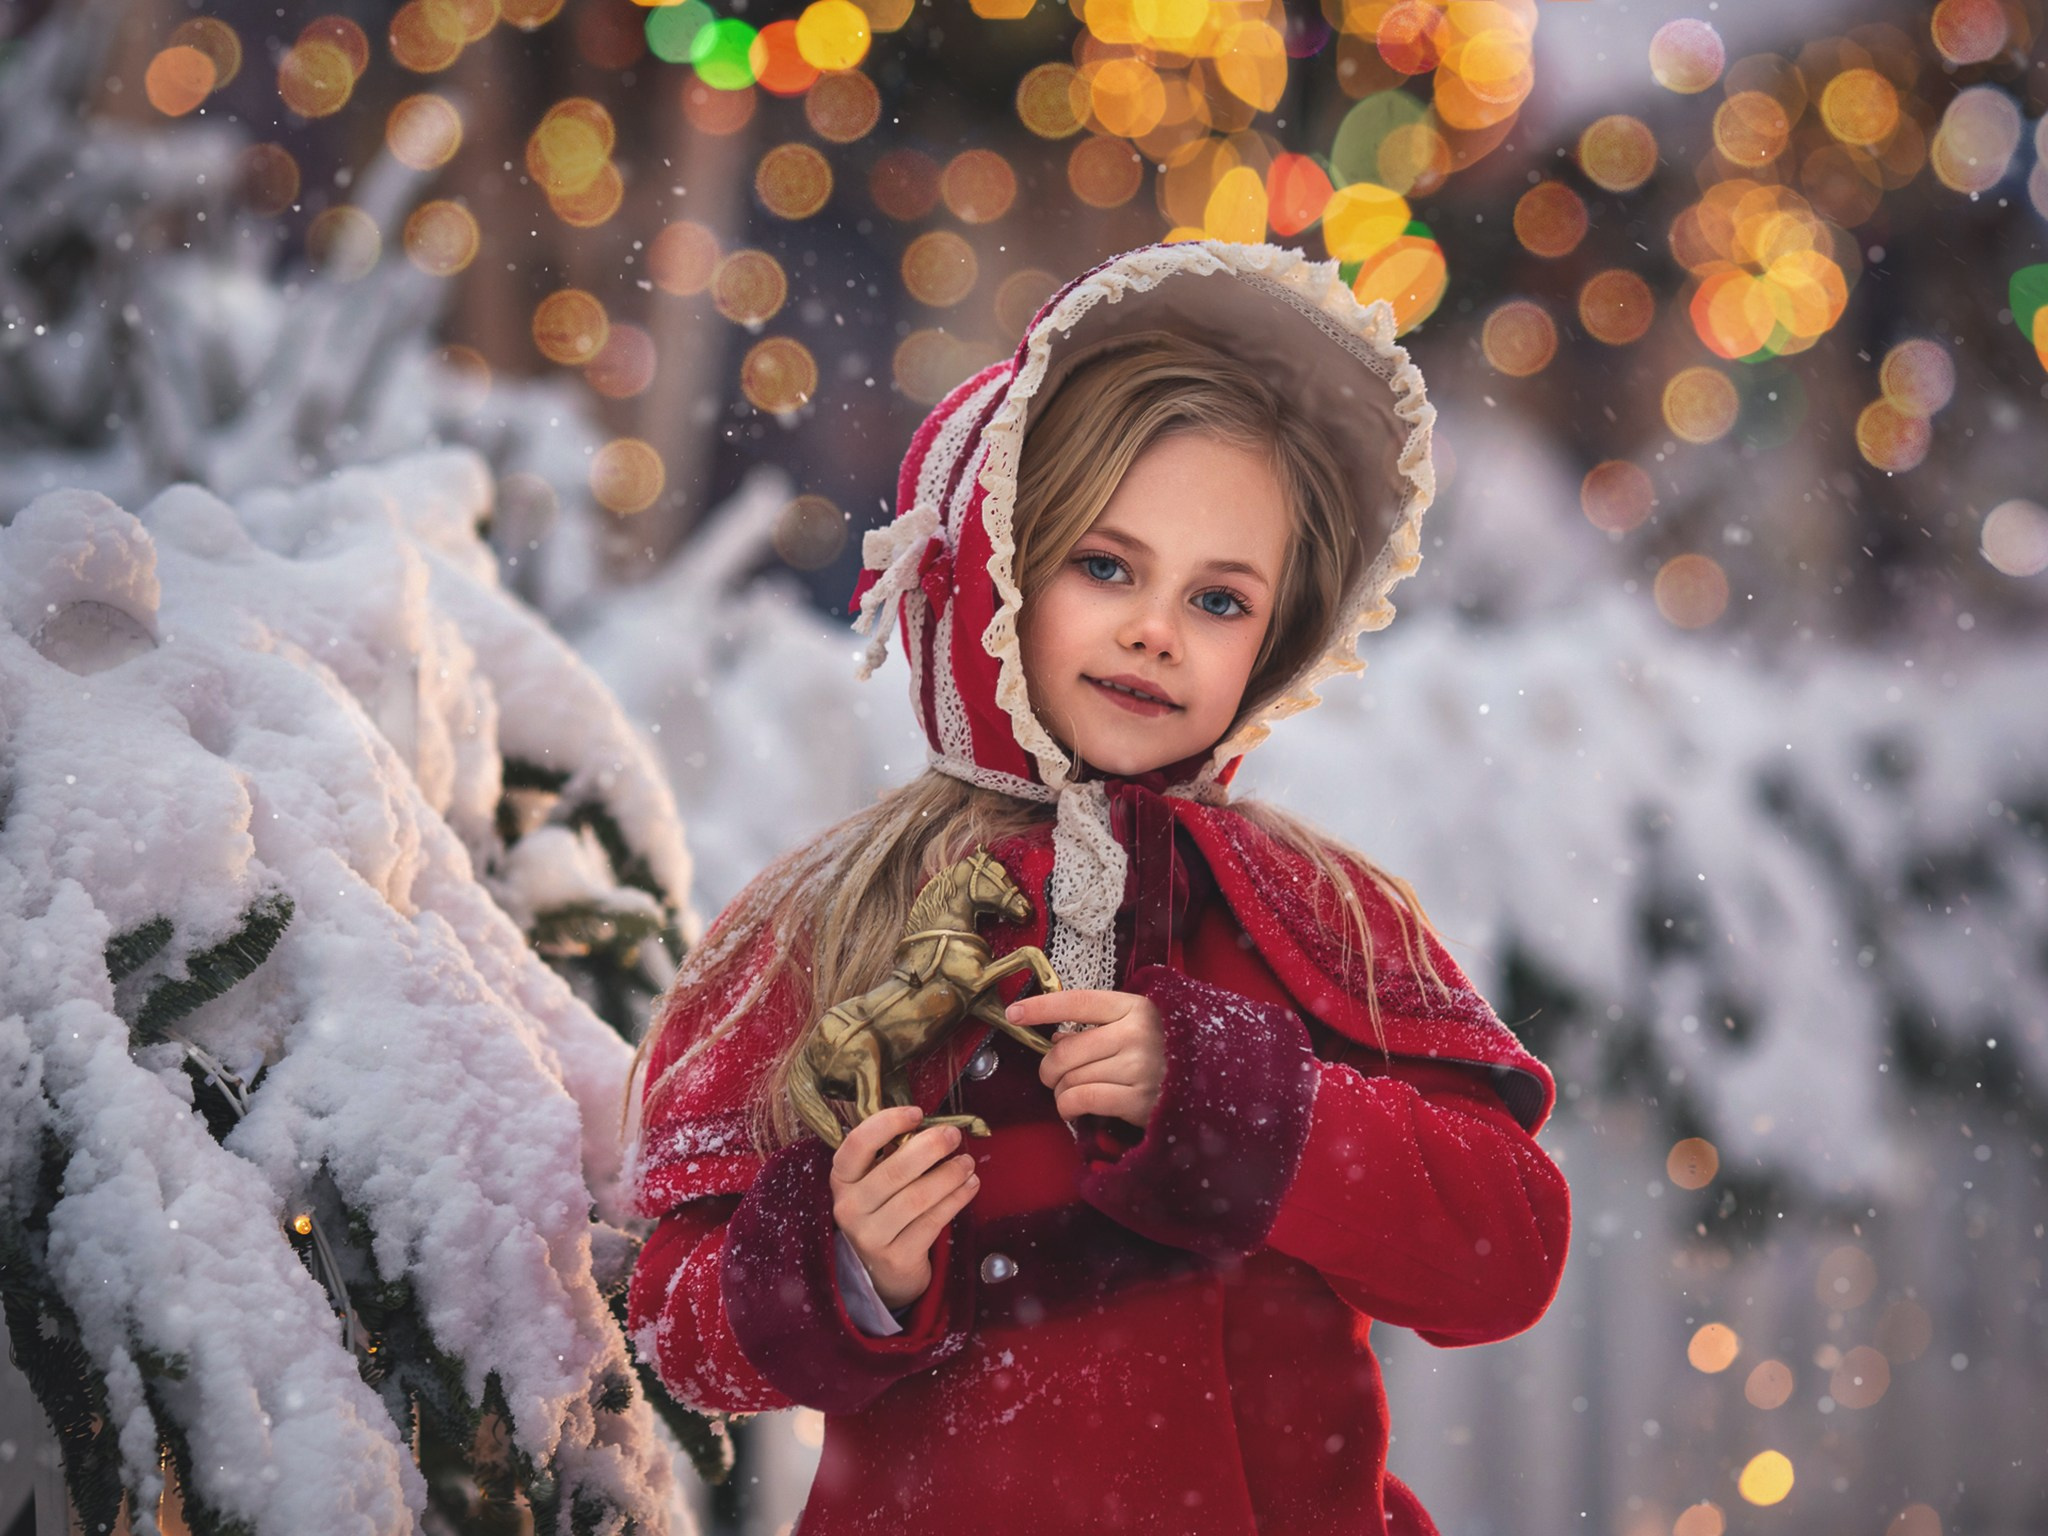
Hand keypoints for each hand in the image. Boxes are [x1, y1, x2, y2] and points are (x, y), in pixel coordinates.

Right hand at [829, 1106, 979, 1311]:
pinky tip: (969, 1186)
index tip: (917, 1113)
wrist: (885, 1270)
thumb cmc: (886, 1211)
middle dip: (931, 1147)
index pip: (858, 1143)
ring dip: (949, 1175)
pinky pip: (932, 1222)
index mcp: (842, 1179)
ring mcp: (870, 1236)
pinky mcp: (896, 1257)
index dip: (888, 1123)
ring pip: (917, 1197)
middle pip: (894, 1170)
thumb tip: (934, 1126)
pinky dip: (956, 1199)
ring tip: (967, 1164)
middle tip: (953, 1136)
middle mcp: (849, 1207)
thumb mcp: (877, 1181)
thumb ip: (894, 1153)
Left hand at [1008, 989, 1165, 1129]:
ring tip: (1071, 1095)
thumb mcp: (1140, 1026)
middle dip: (1048, 1068)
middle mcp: (1135, 1032)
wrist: (1219, 1084)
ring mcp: (1138, 1066)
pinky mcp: (1138, 1100)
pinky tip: (1073, 1109)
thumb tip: (1056, 1039)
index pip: (1077, 1002)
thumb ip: (1099, 1027)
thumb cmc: (1170, 1052)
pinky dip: (1068, 1107)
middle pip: (1065, 1049)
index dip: (1041, 1007)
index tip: (1014, 1013)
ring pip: (1071, 1078)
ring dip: (1061, 1092)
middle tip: (1050, 1077)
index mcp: (1134, 1006)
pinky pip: (1082, 1100)